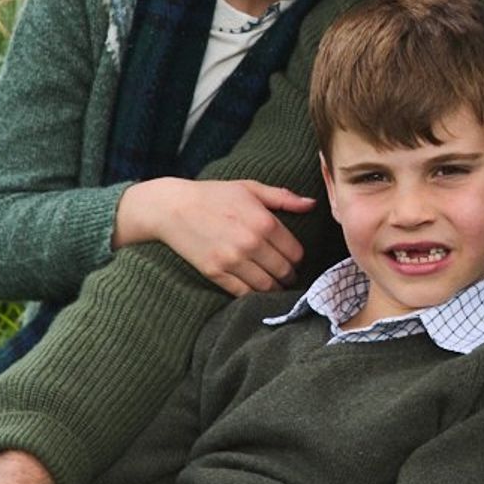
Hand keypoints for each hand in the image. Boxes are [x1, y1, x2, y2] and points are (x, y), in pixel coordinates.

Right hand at [115, 177, 313, 295]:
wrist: (171, 208)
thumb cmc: (213, 195)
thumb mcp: (250, 188)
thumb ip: (283, 198)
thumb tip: (312, 204)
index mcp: (264, 222)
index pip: (296, 253)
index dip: (298, 258)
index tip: (293, 258)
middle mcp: (251, 243)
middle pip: (285, 272)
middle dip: (289, 275)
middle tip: (286, 274)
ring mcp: (233, 260)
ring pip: (267, 287)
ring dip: (274, 288)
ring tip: (274, 284)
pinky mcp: (215, 273)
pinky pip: (243, 293)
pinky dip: (254, 295)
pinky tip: (255, 288)